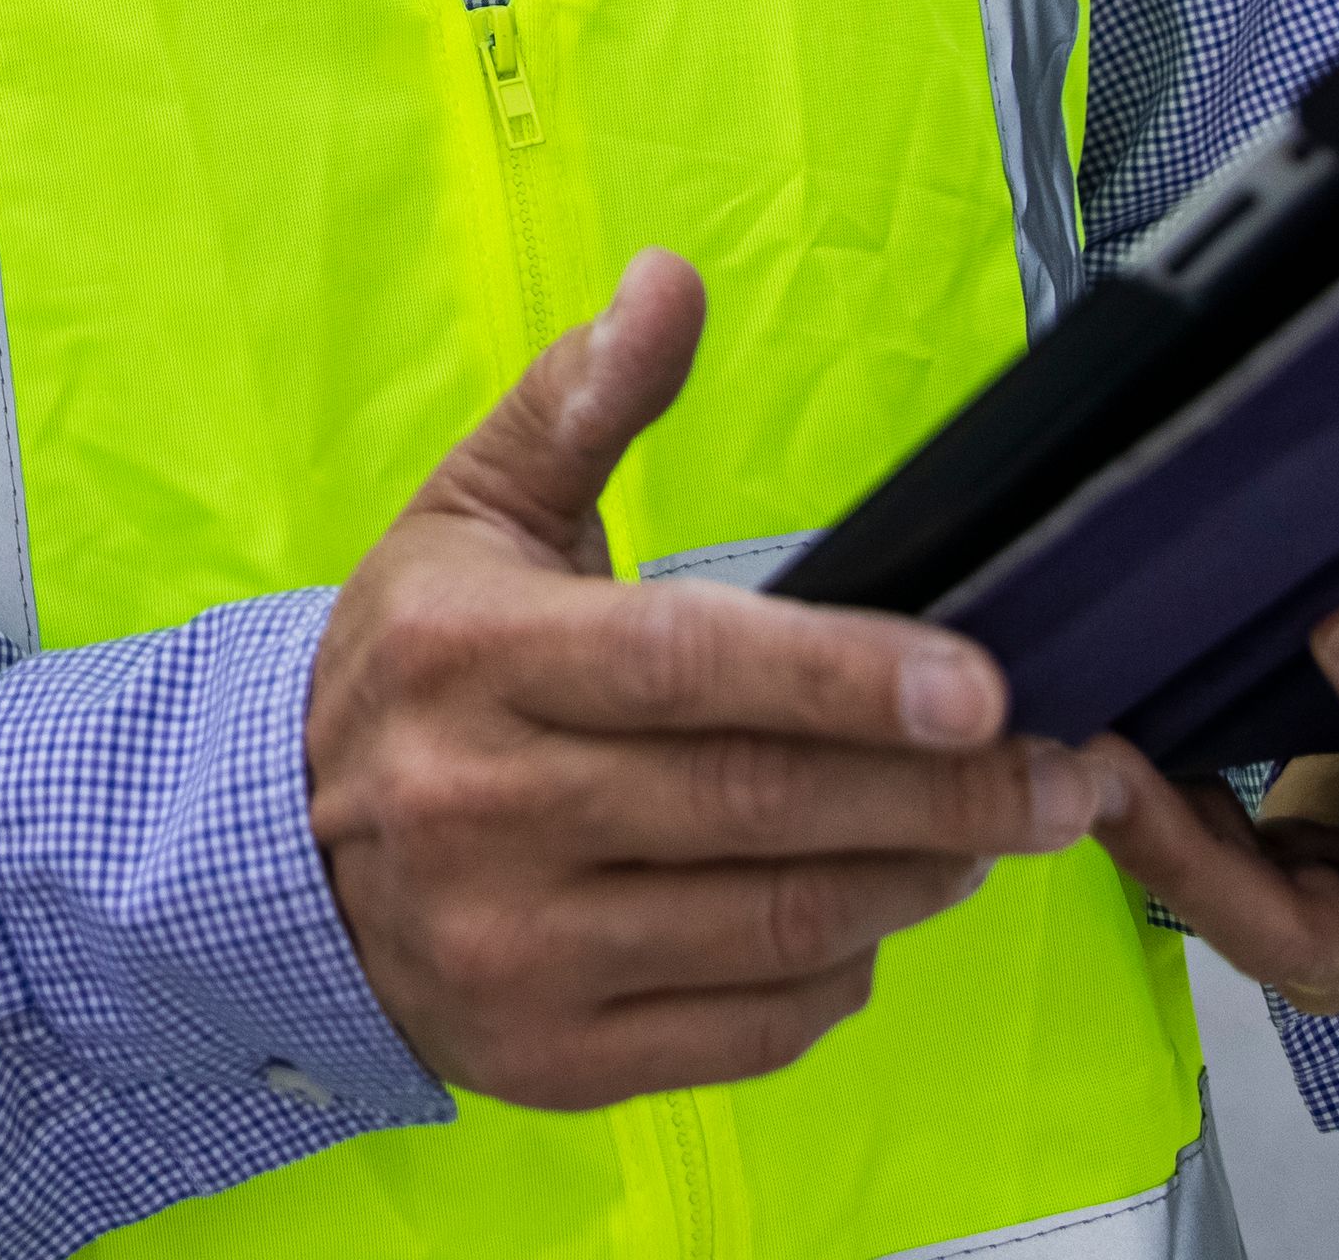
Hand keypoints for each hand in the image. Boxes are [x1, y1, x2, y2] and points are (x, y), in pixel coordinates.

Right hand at [308, 252, 1113, 1109]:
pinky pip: (747, 1028)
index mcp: (471, 655)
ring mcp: (514, 946)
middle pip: (759, 804)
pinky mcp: (546, 1056)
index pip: (685, 664)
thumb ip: (581, 399)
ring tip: (990, 834)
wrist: (276, 860)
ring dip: (915, 879)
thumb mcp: (471, 514)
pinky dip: (839, 972)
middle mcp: (482, 806)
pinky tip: (875, 915)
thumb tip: (669, 282)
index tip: (983, 687)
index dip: (845, 677)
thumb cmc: (412, 670)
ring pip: (774, 923)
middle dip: (943, 793)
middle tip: (1062, 774)